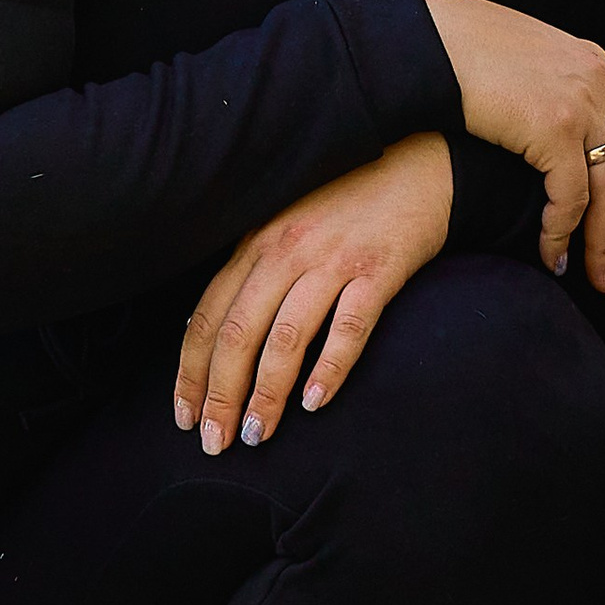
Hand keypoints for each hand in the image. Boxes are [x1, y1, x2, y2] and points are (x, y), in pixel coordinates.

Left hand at [174, 133, 453, 453]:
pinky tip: (316, 404)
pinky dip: (329, 368)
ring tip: (258, 435)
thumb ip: (253, 270)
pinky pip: (349, 326)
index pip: (209, 317)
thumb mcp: (287, 224)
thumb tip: (215, 332)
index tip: (185, 416)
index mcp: (257, 242)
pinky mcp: (379, 270)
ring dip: (267, 392)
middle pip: (239, 334)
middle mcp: (286, 250)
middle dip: (221, 394)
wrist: (420, 163)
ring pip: (286, 337)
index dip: (192, 372)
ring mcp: (333, 260)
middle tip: (215, 442)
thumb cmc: (349, 200)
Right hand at [421, 0, 604, 295]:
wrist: (430, 35)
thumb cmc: (461, 49)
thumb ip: (550, 91)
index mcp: (595, 66)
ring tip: (604, 280)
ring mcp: (581, 104)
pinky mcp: (554, 127)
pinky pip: (571, 197)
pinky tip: (554, 257)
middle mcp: (599, 83)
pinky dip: (563, 233)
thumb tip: (548, 129)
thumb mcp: (525, 64)